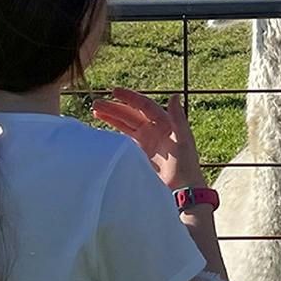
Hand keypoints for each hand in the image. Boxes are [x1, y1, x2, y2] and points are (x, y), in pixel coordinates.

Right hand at [93, 88, 207, 191]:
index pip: (144, 106)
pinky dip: (115, 131)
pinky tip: (103, 128)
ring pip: (126, 124)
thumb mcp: (184, 139)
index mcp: (165, 122)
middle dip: (115, 108)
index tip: (114, 91)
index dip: (129, 98)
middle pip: (131, 114)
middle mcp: (155, 129)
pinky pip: (125, 138)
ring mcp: (147, 140)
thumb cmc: (186, 164)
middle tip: (96, 103)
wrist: (182, 189)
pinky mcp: (140, 153)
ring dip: (112, 117)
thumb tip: (175, 95)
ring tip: (95, 111)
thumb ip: (178, 118)